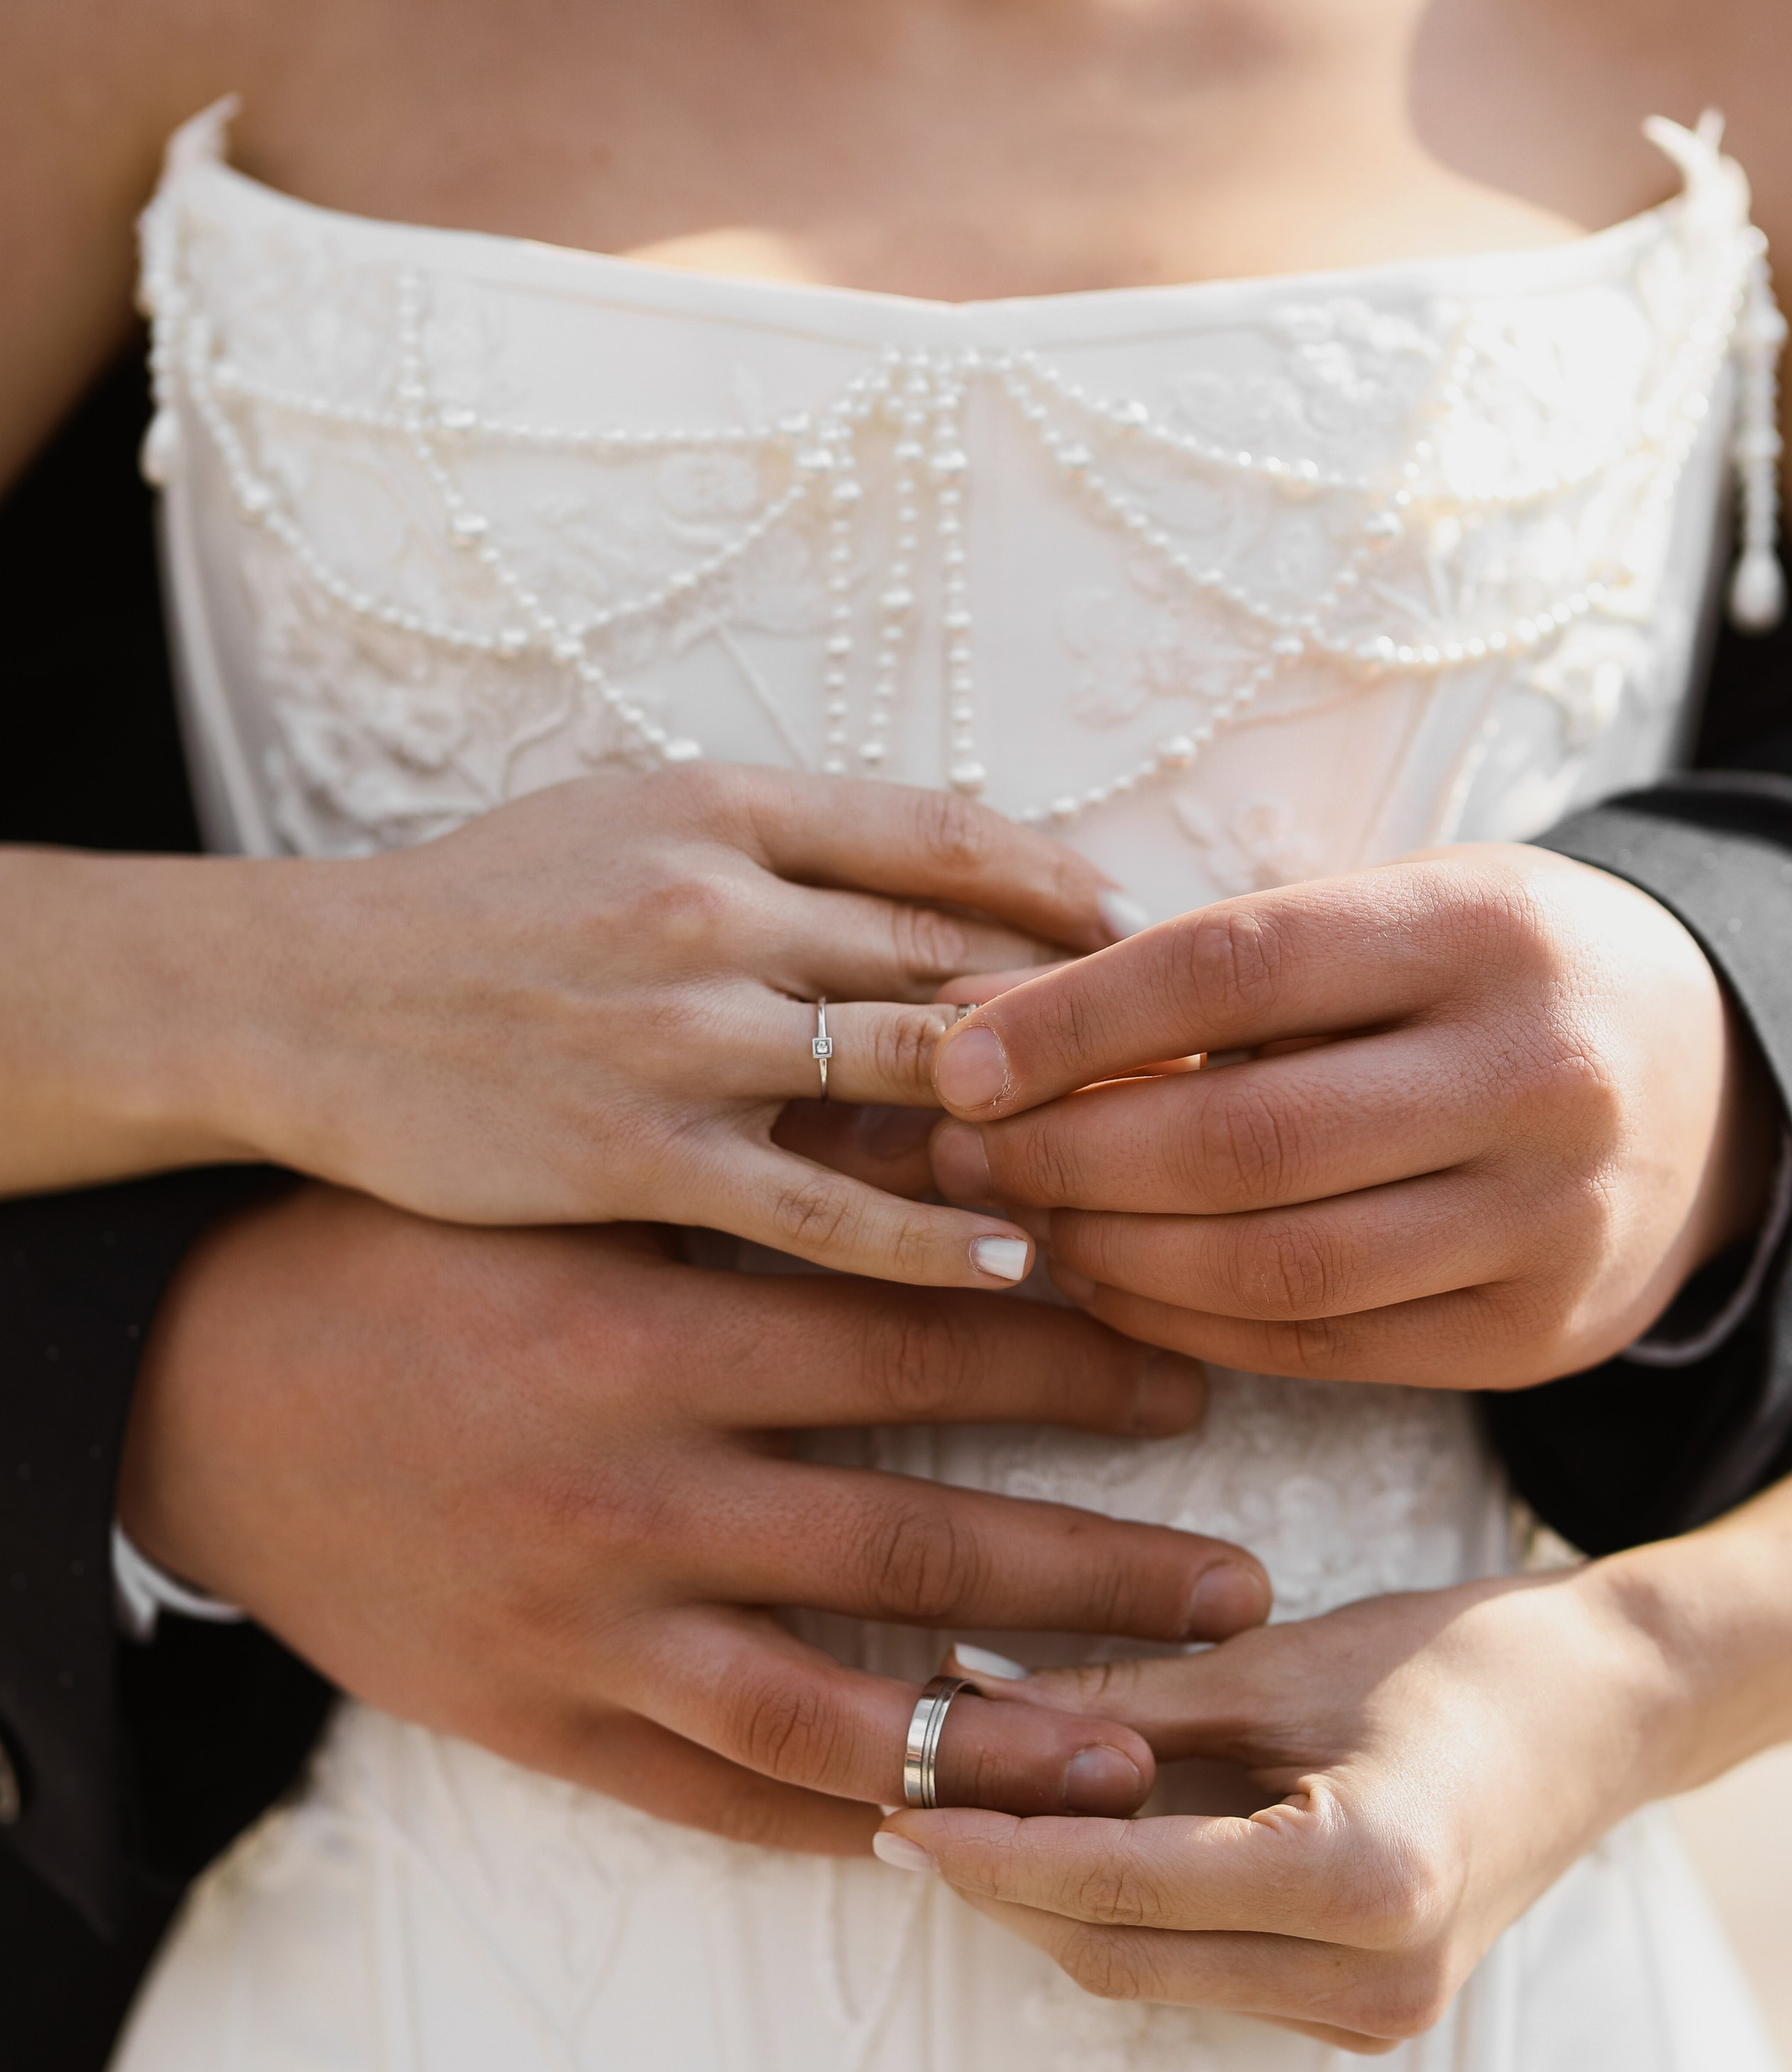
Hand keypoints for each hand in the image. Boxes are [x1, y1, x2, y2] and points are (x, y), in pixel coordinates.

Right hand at [11, 767, 1144, 1287]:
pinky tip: (1020, 1266)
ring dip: (1036, 1124)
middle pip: (954, 955)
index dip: (1068, 894)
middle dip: (1090, 1016)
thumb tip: (959, 879)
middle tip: (1198, 1070)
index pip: (948, 837)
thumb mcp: (636, 817)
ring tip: (1141, 1173)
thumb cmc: (488, 909)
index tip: (1151, 944)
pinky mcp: (639, 1157)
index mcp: (725, 806)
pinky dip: (933, 1239)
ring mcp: (679, 1037)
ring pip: (908, 1076)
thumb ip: (790, 844)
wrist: (312, 997)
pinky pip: (822, 1211)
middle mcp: (716, 908)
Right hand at [120, 1185, 1267, 1849]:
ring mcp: (582, 1633)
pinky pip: (719, 1803)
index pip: (917, 1354)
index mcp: (651, 1338)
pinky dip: (848, 1825)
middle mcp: (630, 1498)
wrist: (202, 1389)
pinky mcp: (536, 1725)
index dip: (1072, 1359)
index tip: (1192, 1366)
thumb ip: (759, 1197)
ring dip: (1006, 1739)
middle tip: (1240, 1585)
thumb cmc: (405, 1259)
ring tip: (1140, 1751)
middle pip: (918, 1547)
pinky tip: (957, 1833)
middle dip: (1098, 1571)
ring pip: (838, 1717)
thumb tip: (971, 1173)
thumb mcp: (575, 1199)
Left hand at [874, 1568, 1668, 2044]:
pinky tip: (1077, 1836)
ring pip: (1150, 1974)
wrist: (1612, 1710)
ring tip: (971, 1807)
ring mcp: (1374, 2016)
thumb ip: (1119, 1700)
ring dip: (1053, 1899)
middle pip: (1117, 1952)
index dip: (992, 1852)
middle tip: (906, 1801)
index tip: (896, 1808)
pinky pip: (1204, 1974)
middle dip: (1000, 1882)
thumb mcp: (1279, 1662)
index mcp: (1362, 1883)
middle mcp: (1372, 1981)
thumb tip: (963, 1703)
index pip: (1120, 1885)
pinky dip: (1128, 1912)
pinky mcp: (1365, 2013)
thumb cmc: (1465, 1659)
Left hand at [929, 845, 1778, 1385]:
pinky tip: (1111, 1287)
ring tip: (1023, 1222)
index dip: (1071, 1021)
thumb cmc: (1490, 975)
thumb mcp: (1384, 918)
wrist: (1709, 1080)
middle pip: (1244, 1139)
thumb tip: (970, 1019)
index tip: (955, 1058)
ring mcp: (1549, 1221)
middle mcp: (1536, 1074)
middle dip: (1069, 1156)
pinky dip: (1190, 1325)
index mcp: (1485, 927)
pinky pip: (1323, 1348)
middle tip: (960, 1155)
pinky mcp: (1536, 1335)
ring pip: (1277, 1268)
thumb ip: (1201, 970)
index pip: (1233, 968)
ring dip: (1113, 1256)